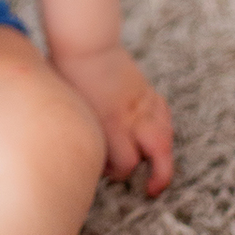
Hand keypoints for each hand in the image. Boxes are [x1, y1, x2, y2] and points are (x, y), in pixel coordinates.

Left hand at [53, 43, 173, 195]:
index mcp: (109, 123)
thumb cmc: (68, 75)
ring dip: (163, 153)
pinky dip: (162, 127)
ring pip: (166, 134)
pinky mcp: (146, 91)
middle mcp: (131, 117)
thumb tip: (77, 151)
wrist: (86, 44)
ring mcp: (142, 103)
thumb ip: (80, 132)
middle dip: (161, 176)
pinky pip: (163, 114)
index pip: (124, 164)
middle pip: (160, 152)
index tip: (106, 173)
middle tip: (151, 189)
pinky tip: (153, 135)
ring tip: (157, 166)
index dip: (115, 174)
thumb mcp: (69, 110)